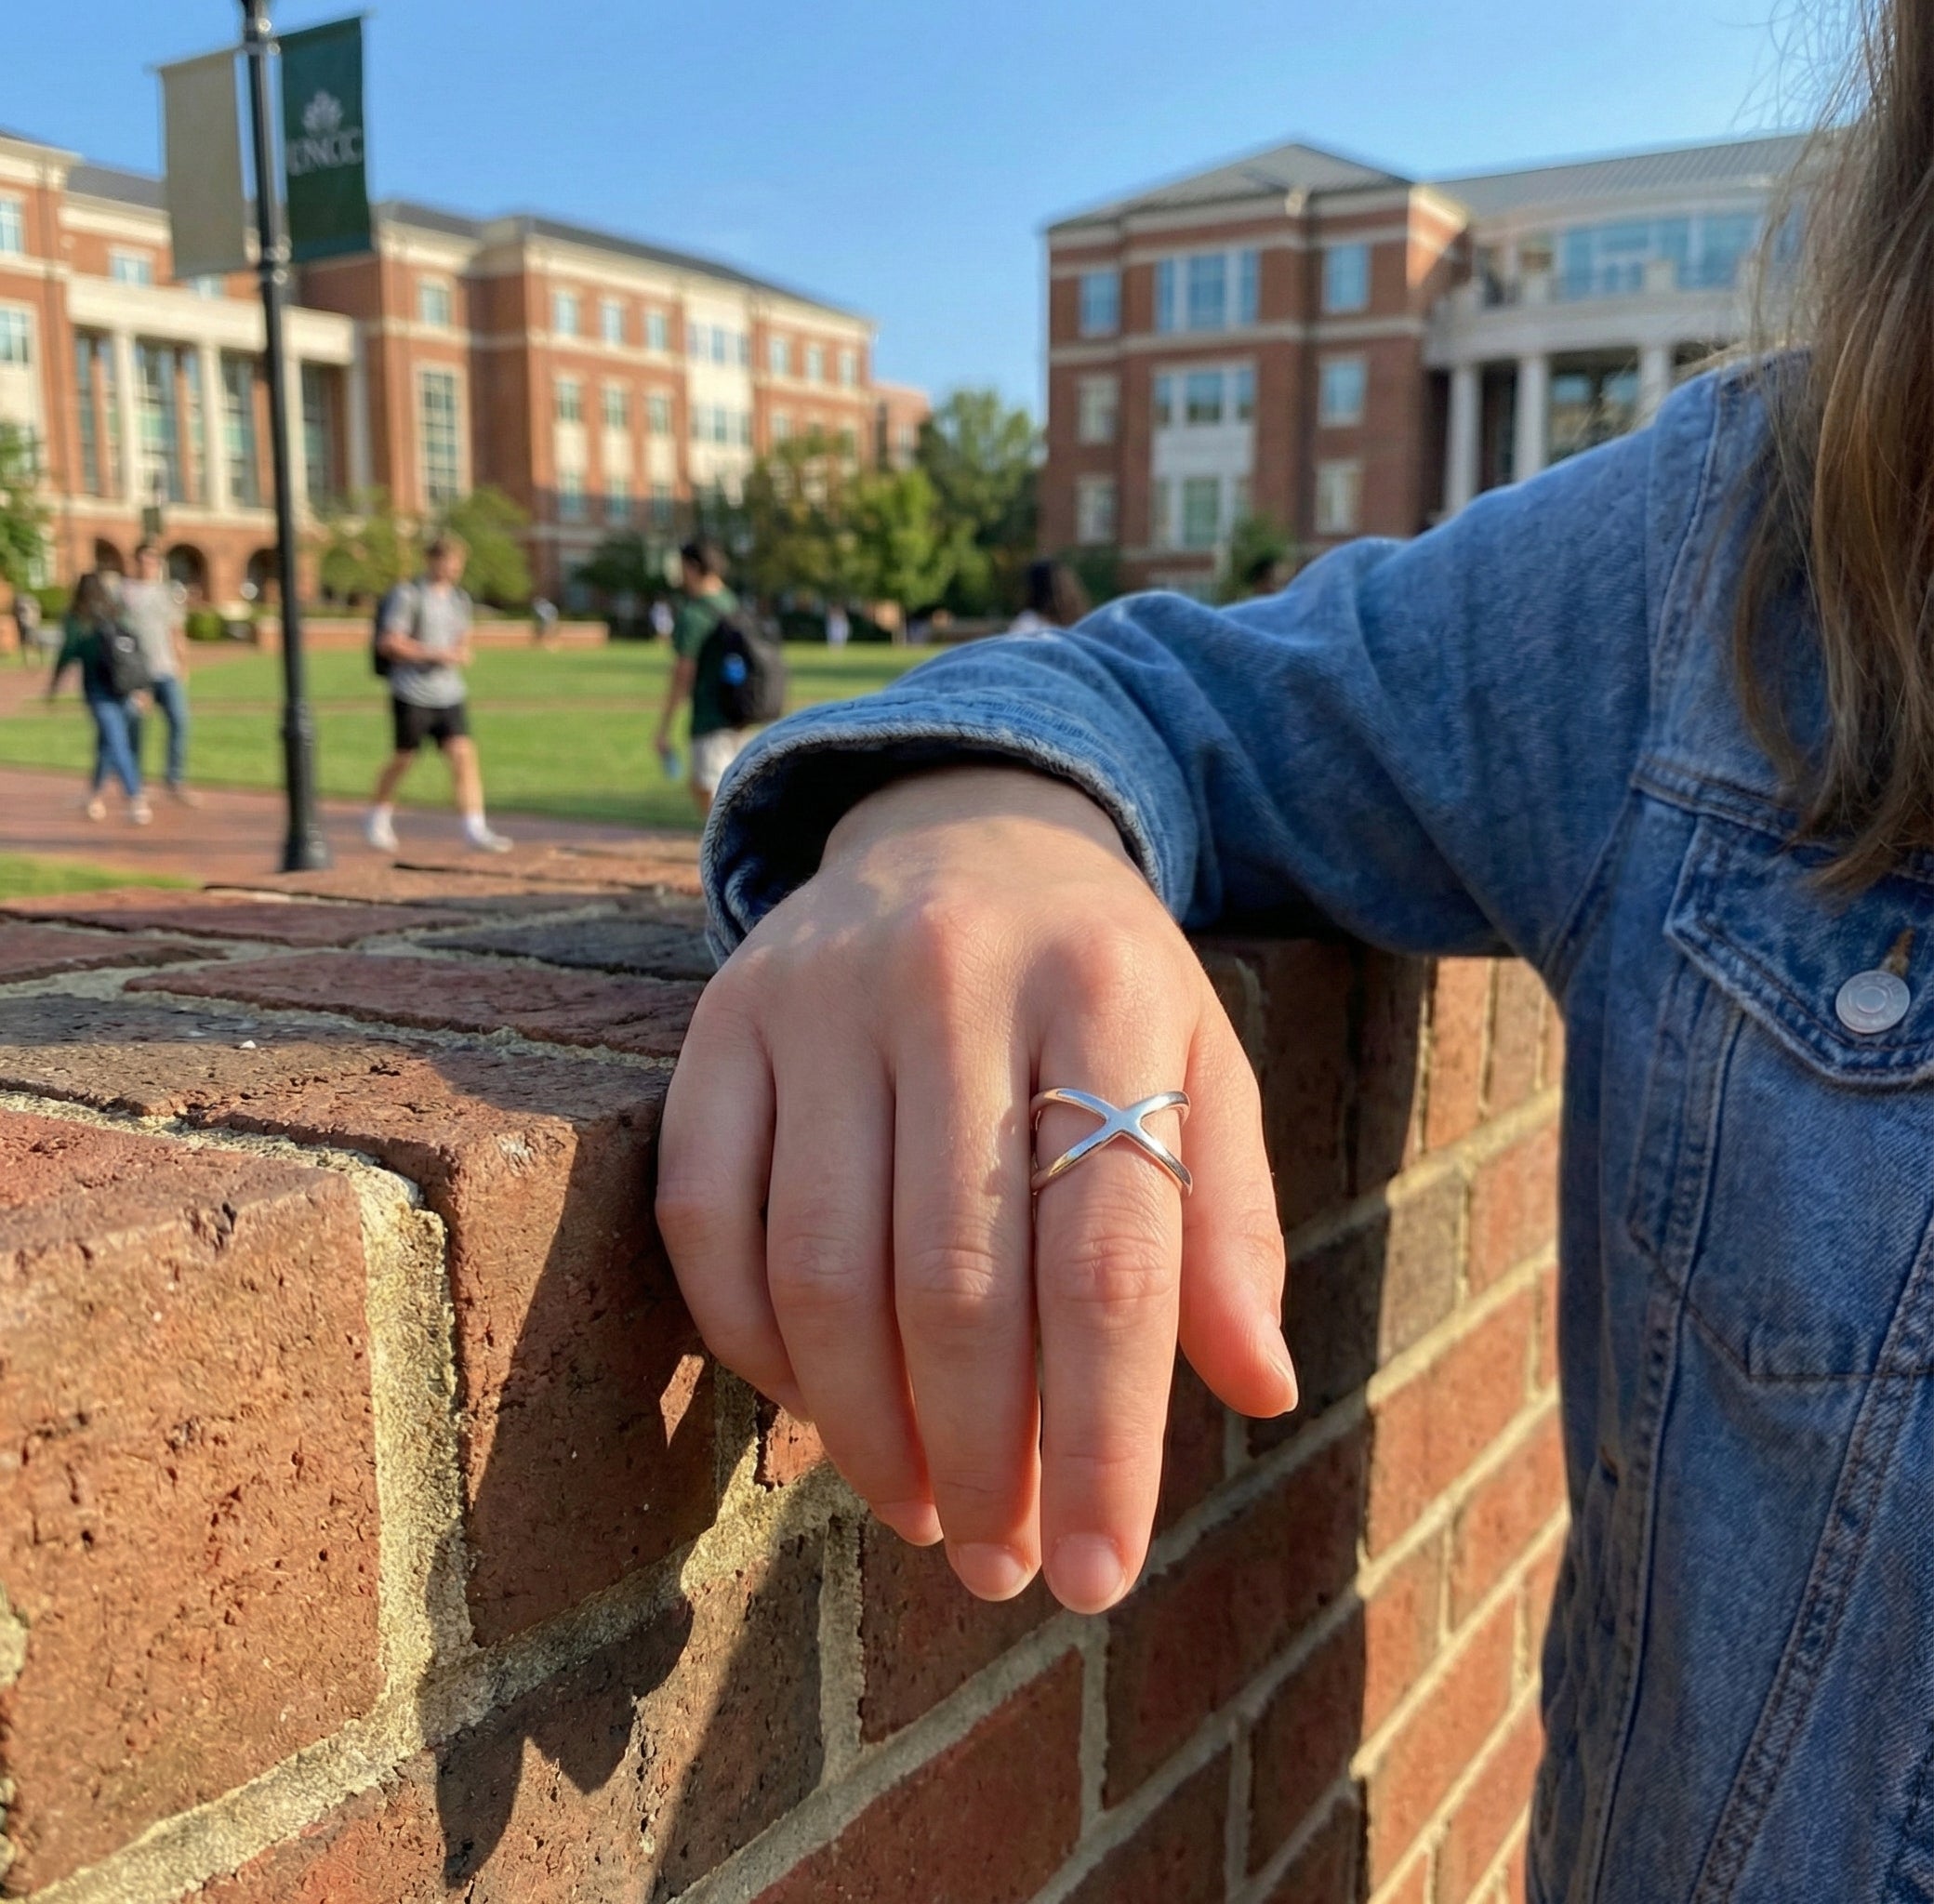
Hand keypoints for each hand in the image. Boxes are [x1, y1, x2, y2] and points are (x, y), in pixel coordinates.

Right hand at [657, 766, 1295, 1613]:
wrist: (959, 829)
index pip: (1109, 1260)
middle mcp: (953, 980)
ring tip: (919, 1507)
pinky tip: (811, 1403)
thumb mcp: (1200, 1061)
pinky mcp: (721, 1020)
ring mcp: (819, 996)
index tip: (1097, 1573)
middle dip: (981, 1458)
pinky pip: (707, 1218)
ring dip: (864, 1429)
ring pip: (823, 1267)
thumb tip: (1262, 1388)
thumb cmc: (1095, 982)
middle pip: (957, 1282)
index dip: (1104, 1439)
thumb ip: (1224, 1218)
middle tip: (1001, 1566)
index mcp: (1104, 993)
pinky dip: (752, 1342)